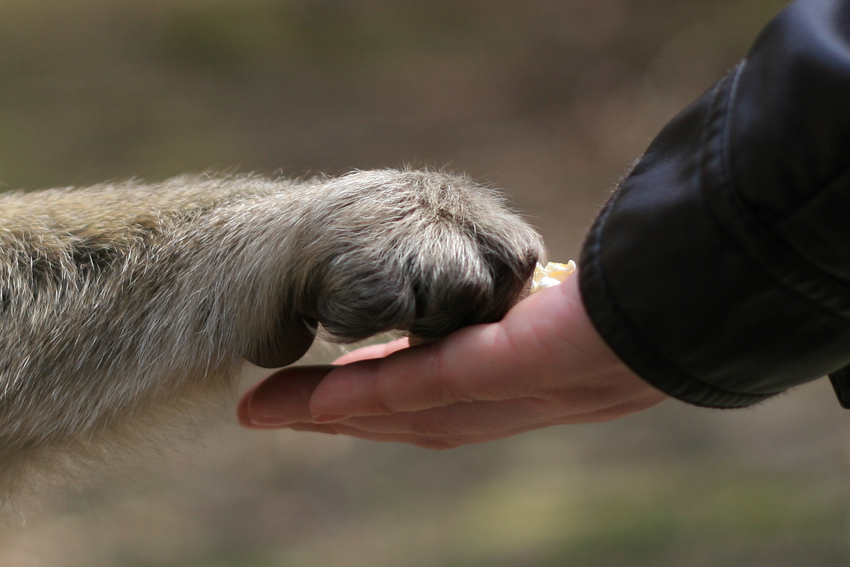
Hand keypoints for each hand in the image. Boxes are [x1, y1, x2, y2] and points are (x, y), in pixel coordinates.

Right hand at [237, 271, 667, 448]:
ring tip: (265, 411)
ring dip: (331, 411)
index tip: (308, 390)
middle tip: (256, 411)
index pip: (419, 393)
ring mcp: (504, 389)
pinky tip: (320, 397)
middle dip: (326, 413)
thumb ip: (510, 305)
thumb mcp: (546, 298)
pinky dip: (373, 392)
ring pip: (402, 406)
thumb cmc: (630, 287)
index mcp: (506, 379)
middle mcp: (500, 399)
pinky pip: (432, 381)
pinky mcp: (511, 368)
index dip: (360, 397)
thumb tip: (494, 295)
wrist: (684, 291)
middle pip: (398, 413)